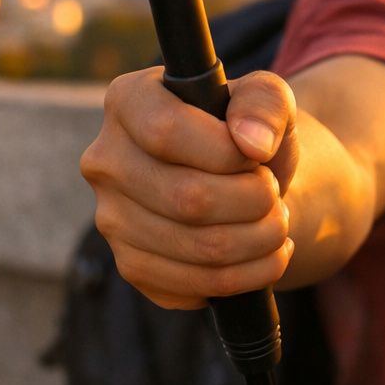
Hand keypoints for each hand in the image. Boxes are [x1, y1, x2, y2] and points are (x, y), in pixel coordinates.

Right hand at [79, 68, 298, 309]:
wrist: (246, 182)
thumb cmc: (251, 131)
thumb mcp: (268, 97)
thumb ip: (264, 103)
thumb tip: (252, 142)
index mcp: (128, 101)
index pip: (165, 132)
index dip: (225, 152)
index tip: (256, 155)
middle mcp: (106, 161)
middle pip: (187, 198)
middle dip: (255, 201)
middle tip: (275, 193)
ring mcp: (112, 219)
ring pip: (198, 247)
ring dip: (260, 239)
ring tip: (278, 220)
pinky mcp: (132, 267)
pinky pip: (194, 286)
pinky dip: (250, 274)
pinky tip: (265, 252)